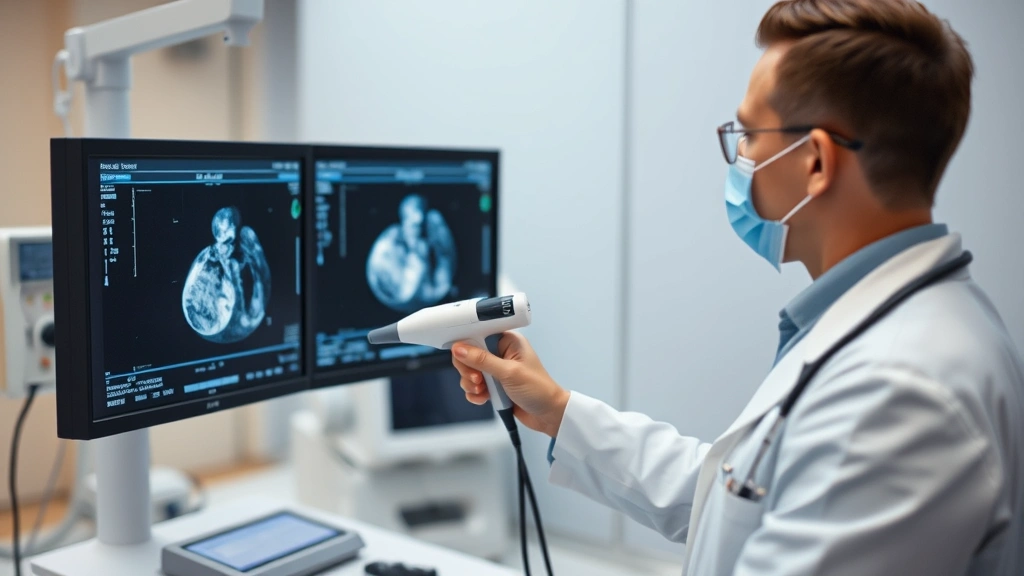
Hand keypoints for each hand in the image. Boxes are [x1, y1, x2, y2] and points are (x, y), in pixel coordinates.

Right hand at [452, 332, 568, 436]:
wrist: (549, 414)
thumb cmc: (538, 389)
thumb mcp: (509, 372)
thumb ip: (482, 360)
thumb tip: (459, 348)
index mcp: (507, 341)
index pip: (478, 334)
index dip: (467, 343)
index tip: (462, 356)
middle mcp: (500, 353)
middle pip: (469, 354)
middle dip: (468, 369)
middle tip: (477, 379)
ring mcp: (496, 370)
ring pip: (469, 372)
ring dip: (471, 383)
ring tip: (482, 391)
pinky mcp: (493, 385)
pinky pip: (474, 386)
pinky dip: (475, 393)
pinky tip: (484, 399)